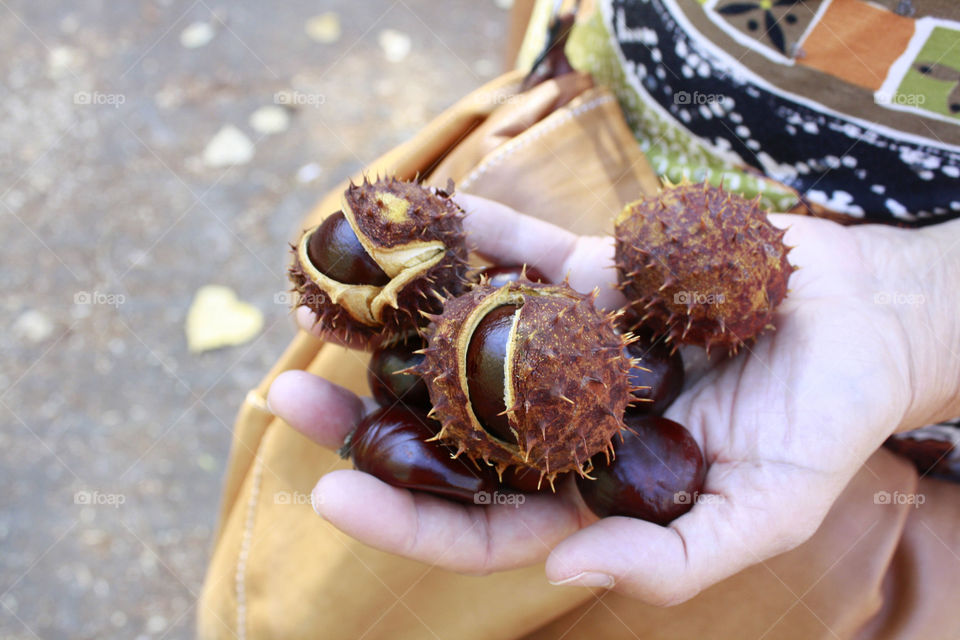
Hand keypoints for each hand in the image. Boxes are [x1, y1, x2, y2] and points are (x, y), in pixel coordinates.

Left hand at [268, 194, 957, 604]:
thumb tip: (569, 571)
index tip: (331, 494)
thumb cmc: (828, 425)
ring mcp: (575, 342)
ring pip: (470, 336)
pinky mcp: (596, 273)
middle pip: (451, 432)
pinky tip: (412, 212)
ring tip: (321, 304)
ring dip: (397, 321)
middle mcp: (568, 417)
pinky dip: (475, 228)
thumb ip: (675, 556)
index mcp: (595, 488)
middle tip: (288, 398)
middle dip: (369, 419)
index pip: (484, 523)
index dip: (409, 520)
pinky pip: (524, 247)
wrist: (868, 320)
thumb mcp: (768, 513)